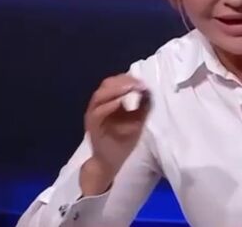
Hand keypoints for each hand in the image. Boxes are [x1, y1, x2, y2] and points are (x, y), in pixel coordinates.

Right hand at [80, 74, 150, 195]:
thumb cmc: (123, 141)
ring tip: (131, 88)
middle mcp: (99, 106)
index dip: (128, 79)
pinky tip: (121, 102)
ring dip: (116, 90)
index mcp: (109, 102)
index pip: (115, 83)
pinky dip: (109, 105)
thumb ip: (143, 106)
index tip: (142, 82)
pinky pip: (98, 112)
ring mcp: (94, 115)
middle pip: (106, 85)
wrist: (111, 162)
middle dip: (123, 81)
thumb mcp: (138, 121)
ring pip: (99, 95)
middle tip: (138, 84)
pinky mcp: (92, 126)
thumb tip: (149, 90)